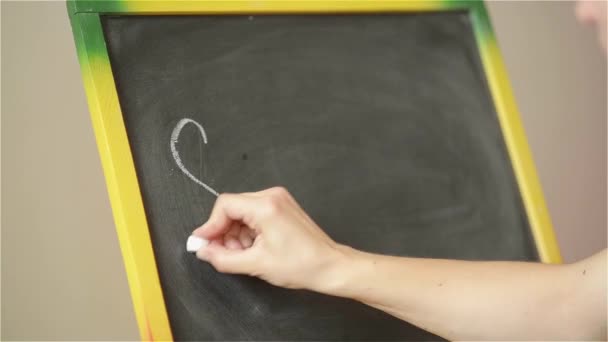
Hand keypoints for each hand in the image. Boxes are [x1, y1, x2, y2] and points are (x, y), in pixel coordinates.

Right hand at [191, 187, 345, 290]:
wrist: (330, 266)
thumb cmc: (301, 265)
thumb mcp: (255, 264)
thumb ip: (223, 257)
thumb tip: (202, 250)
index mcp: (266, 206)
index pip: (225, 205)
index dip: (210, 225)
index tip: (202, 243)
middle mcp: (272, 196)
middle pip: (233, 208)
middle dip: (224, 232)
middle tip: (222, 253)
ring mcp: (279, 199)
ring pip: (242, 212)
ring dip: (236, 233)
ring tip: (242, 254)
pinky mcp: (282, 207)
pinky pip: (255, 214)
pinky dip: (248, 230)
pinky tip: (252, 248)